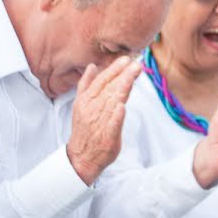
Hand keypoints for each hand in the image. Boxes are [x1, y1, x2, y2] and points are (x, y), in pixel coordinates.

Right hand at [67, 57, 140, 184]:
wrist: (81, 157)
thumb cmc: (85, 129)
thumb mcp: (81, 104)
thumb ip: (87, 85)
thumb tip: (92, 66)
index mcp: (86, 100)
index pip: (102, 81)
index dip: (114, 70)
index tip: (126, 59)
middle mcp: (92, 109)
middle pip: (109, 89)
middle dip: (122, 75)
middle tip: (135, 63)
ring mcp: (100, 122)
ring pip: (112, 102)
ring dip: (123, 88)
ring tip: (133, 75)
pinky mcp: (108, 136)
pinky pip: (113, 124)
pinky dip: (116, 115)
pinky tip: (122, 106)